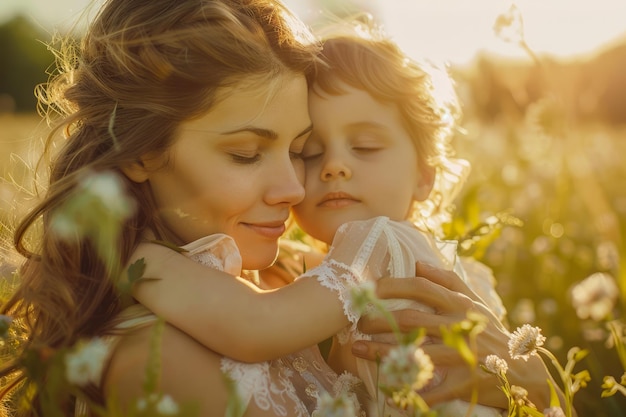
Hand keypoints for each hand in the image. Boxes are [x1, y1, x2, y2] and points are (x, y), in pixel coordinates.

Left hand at [351, 262, 559, 411]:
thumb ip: (448, 281)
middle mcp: (459, 325)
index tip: (368, 287)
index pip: (420, 286)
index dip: (391, 285)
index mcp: (460, 304)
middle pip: (410, 319)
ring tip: (357, 348)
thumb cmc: (492, 333)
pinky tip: (387, 390)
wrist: (525, 372)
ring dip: (381, 352)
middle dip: (378, 320)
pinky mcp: (465, 383)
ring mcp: (463, 355)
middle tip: (357, 323)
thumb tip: (417, 263)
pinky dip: (409, 392)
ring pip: (414, 352)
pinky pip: (431, 390)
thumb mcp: (475, 303)